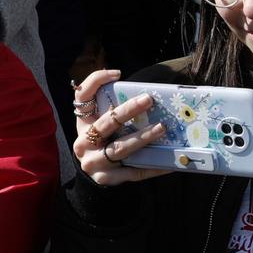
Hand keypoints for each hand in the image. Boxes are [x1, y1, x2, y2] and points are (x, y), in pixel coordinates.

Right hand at [71, 69, 166, 186]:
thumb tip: (139, 89)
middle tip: (149, 100)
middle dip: (128, 111)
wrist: (92, 174)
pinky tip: (169, 163)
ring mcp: (93, 162)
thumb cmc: (102, 140)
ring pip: (120, 148)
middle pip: (106, 123)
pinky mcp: (106, 179)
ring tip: (161, 128)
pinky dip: (152, 167)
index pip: (83, 95)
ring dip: (142, 138)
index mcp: (82, 122)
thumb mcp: (99, 122)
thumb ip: (111, 107)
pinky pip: (134, 172)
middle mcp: (83, 141)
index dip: (97, 81)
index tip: (118, 74)